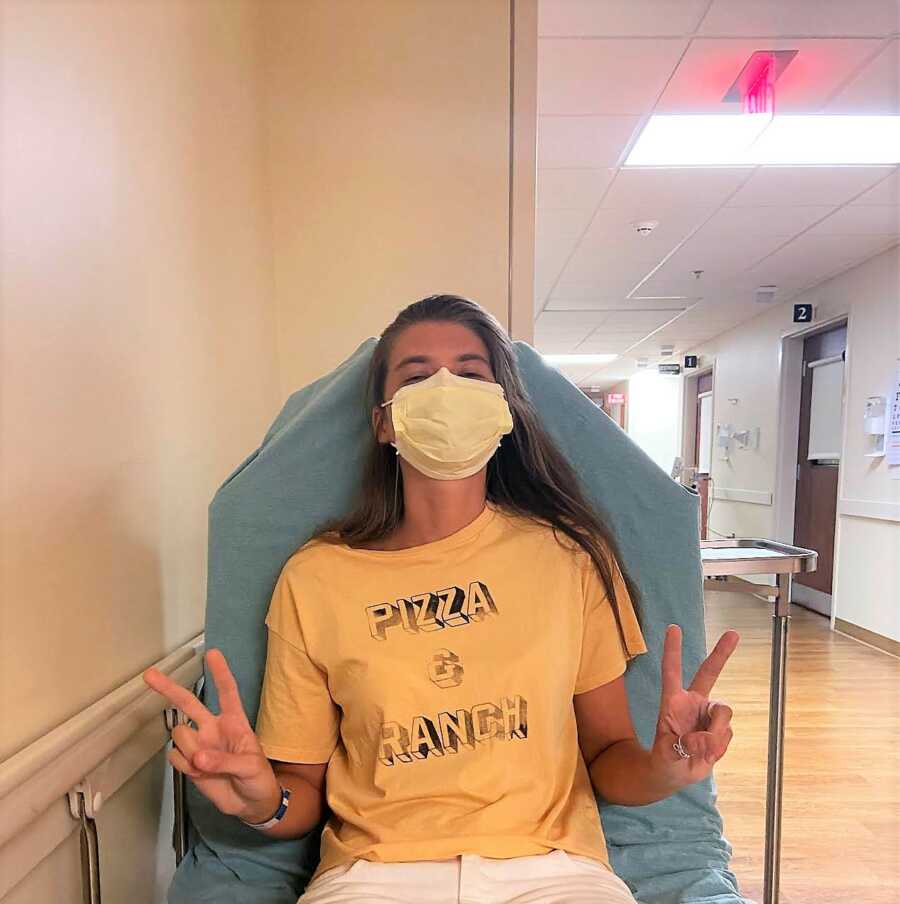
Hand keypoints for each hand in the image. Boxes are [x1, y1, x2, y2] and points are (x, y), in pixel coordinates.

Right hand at [143, 648, 280, 822]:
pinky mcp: (188, 762)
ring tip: (206, 766)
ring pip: (179, 734)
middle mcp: (212, 728)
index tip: (212, 653)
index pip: (227, 692)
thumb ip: (226, 760)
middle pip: (188, 703)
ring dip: (189, 750)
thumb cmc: (258, 778)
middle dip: (169, 689)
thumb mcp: (250, 767)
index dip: (220, 673)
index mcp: (234, 721)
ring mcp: (198, 744)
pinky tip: (198, 774)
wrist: (249, 804)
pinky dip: (184, 766)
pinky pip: (174, 757)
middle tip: (149, 675)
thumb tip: (198, 758)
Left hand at [650, 624, 738, 788]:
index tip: (673, 628)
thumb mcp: (667, 753)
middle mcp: (693, 702)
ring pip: (724, 713)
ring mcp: (708, 714)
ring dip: (716, 734)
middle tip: (733, 633)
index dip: (672, 650)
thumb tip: (705, 740)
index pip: (671, 671)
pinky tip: (708, 754)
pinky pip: (727, 734)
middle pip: (709, 673)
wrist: (675, 774)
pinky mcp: (720, 729)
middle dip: (721, 653)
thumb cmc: (665, 758)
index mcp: (672, 701)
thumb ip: (685, 746)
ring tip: (701, 750)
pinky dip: (718, 747)